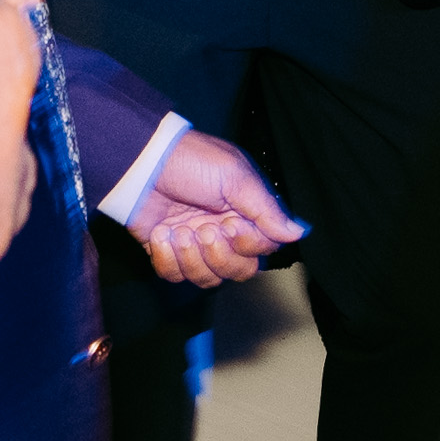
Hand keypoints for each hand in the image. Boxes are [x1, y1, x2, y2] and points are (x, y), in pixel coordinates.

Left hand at [129, 131, 304, 286]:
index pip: (264, 248)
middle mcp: (224, 231)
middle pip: (240, 271)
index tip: (232, 225)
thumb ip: (267, 209)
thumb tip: (298, 233)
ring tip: (178, 231)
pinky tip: (161, 234)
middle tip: (205, 229)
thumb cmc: (191, 161)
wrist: (141, 163)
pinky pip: (175, 276)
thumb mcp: (236, 177)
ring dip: (192, 259)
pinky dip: (167, 259)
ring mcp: (195, 244)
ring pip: (208, 279)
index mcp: (245, 212)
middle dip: (220, 256)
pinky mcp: (168, 252)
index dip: (249, 245)